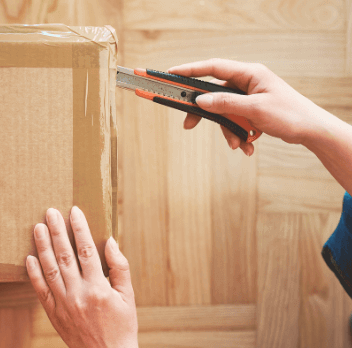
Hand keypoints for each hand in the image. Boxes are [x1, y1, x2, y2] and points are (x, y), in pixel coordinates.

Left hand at [26, 207, 140, 347]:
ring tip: (38, 228)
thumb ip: (120, 268)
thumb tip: (109, 242)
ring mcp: (64, 305)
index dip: (79, 229)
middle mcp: (78, 294)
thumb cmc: (123, 326)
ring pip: (50, 270)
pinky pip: (41, 291)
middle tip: (50, 212)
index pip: (86, 251)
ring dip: (42, 247)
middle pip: (64, 256)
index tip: (74, 211)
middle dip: (57, 232)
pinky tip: (30, 258)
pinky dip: (34, 274)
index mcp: (99, 288)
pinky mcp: (54, 315)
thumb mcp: (128, 297)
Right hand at [168, 59, 326, 155]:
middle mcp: (247, 82)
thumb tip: (200, 101)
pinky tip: (248, 146)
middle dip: (206, 114)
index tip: (171, 73)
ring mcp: (249, 96)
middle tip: (189, 125)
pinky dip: (238, 134)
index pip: (213, 67)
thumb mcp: (254, 110)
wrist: (311, 130)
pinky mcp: (251, 110)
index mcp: (249, 73)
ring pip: (224, 112)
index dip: (190, 70)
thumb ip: (225, 104)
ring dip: (228, 131)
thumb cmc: (290, 114)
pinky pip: (235, 121)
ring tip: (239, 145)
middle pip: (214, 94)